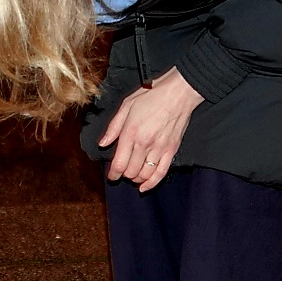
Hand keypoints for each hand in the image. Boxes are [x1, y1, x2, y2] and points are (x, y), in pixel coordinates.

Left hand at [99, 66, 204, 191]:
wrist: (178, 93)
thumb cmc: (152, 95)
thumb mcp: (126, 105)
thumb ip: (113, 127)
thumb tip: (103, 144)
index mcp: (131, 133)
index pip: (119, 164)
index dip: (113, 174)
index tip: (111, 176)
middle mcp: (144, 144)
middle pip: (130, 172)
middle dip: (123, 175)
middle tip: (122, 171)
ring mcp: (159, 149)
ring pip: (144, 175)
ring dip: (136, 179)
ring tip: (133, 175)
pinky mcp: (171, 150)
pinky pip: (161, 173)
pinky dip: (152, 183)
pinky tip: (145, 187)